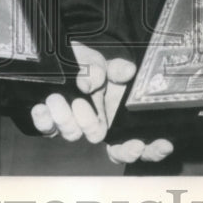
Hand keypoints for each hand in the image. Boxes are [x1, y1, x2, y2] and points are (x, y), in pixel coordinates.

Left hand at [29, 41, 173, 163]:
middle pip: (113, 151)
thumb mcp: (109, 60)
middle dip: (112, 141)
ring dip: (68, 120)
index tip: (161, 143)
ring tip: (60, 98)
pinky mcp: (51, 120)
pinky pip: (47, 128)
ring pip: (75, 136)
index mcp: (119, 116)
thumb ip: (118, 68)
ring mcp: (76, 124)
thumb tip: (126, 72)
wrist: (65, 52)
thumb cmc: (93, 61)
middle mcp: (100, 125)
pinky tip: (41, 108)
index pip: (141, 143)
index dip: (153, 150)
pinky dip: (44, 120)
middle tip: (93, 119)